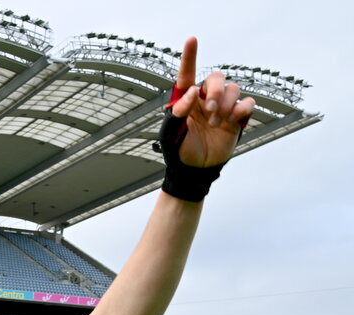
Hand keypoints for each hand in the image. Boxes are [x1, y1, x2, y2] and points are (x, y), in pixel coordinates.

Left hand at [170, 37, 255, 167]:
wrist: (195, 170)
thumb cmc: (179, 150)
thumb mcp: (171, 133)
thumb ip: (178, 112)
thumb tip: (191, 91)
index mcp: (187, 100)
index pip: (188, 74)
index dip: (190, 56)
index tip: (192, 39)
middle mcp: (205, 99)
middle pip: (217, 78)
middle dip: (215, 90)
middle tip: (209, 109)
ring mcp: (223, 108)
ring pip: (233, 89)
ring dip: (225, 105)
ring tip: (216, 123)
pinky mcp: (237, 118)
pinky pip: (247, 103)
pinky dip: (241, 109)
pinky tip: (232, 120)